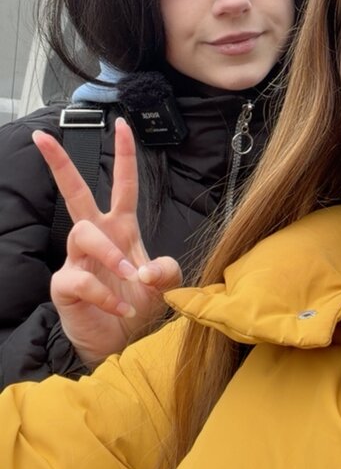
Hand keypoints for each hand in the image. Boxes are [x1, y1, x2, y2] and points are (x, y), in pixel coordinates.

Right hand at [32, 117, 181, 365]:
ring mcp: (77, 259)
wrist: (123, 343)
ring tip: (129, 277)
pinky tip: (120, 307)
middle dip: (59, 164)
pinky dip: (106, 294)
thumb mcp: (165, 286)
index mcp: (121, 228)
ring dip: (110, 254)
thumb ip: (167, 271)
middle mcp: (97, 237)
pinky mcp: (65, 285)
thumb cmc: (140, 306)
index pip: (123, 184)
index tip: (122, 124)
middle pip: (75, 193)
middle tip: (44, 138)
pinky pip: (81, 279)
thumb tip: (145, 270)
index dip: (124, 155)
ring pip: (83, 234)